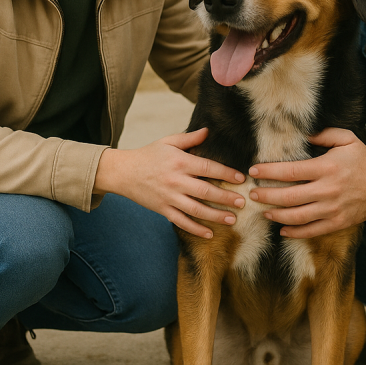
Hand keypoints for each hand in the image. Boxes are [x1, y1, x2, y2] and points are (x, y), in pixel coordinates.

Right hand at [94, 128, 245, 238]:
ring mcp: (169, 197)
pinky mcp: (162, 209)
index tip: (241, 179)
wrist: (123, 172)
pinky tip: (209, 234)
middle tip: (242, 202)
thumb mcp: (168, 142)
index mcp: (180, 162)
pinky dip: (195, 229)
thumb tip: (208, 131)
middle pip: (205, 191)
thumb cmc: (148, 155)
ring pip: (196, 209)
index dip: (226, 173)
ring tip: (232, 220)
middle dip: (225, 198)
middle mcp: (176, 180)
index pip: (208, 167)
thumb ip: (189, 138)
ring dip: (215, 216)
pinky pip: (181, 222)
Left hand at [248, 128, 365, 238]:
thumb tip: (303, 136)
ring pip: (297, 216)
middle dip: (267, 196)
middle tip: (252, 195)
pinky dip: (295, 232)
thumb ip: (324, 134)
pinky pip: (312, 230)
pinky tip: (282, 229)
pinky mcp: (338, 222)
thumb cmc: (363, 160)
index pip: (291, 171)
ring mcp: (332, 208)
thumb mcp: (347, 139)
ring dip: (277, 215)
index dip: (269, 172)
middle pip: (289, 196)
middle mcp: (328, 189)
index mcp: (327, 167)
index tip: (254, 171)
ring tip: (264, 211)